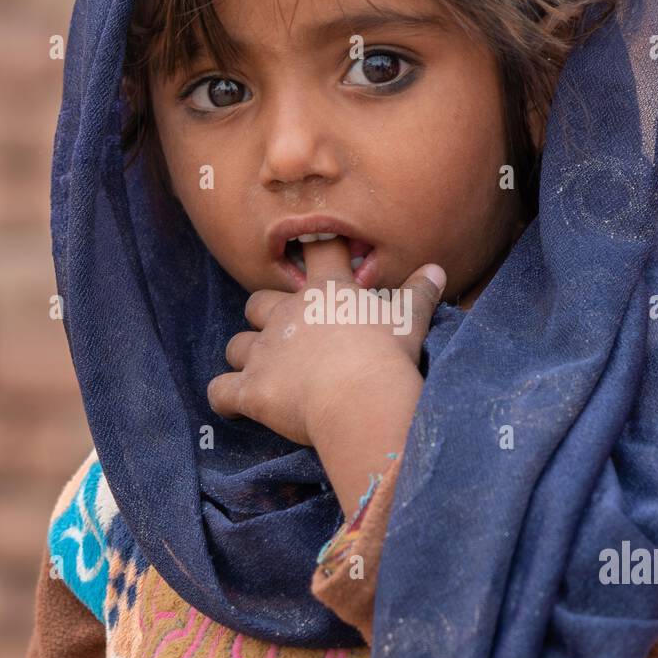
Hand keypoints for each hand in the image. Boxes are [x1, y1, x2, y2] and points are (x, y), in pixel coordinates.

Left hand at [206, 237, 445, 446]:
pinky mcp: (251, 390)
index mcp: (326, 294)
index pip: (317, 253)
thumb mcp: (409, 320)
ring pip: (235, 345)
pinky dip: (223, 398)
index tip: (315, 252)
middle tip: (286, 336)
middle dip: (264, 317)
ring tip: (262, 374)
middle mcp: (286, 316)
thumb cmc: (387, 355)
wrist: (360, 397)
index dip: (315, 250)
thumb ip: (419, 294)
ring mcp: (264, 353)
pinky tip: (235, 407)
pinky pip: (220, 391)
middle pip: (257, 303)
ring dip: (244, 357)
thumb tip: (436, 270)